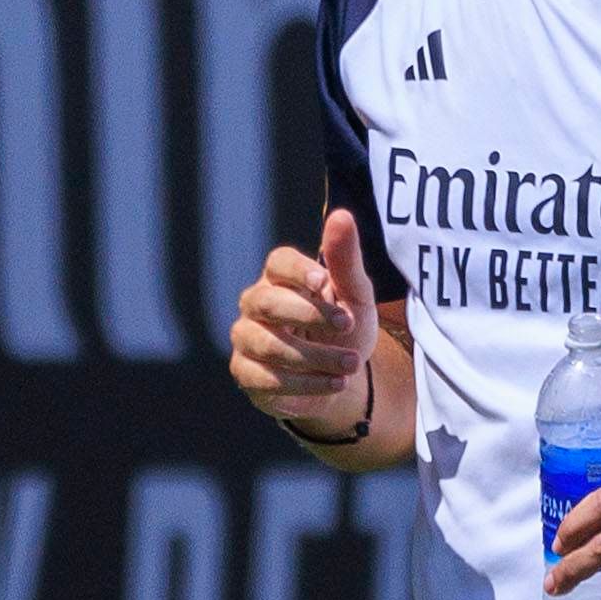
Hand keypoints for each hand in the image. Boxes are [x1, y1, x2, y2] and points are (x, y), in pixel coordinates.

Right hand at [229, 209, 380, 430]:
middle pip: (267, 302)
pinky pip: (266, 379)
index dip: (296, 270)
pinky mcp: (246, 374)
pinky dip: (305, 383)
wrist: (340, 378)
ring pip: (268, 345)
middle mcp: (255, 304)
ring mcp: (246, 339)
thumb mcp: (354, 295)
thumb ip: (345, 259)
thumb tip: (341, 216)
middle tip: (348, 325)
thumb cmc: (343, 328)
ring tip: (351, 364)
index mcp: (280, 278)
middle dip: (309, 315)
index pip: (278, 263)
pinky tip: (335, 383)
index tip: (321, 280)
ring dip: (314, 356)